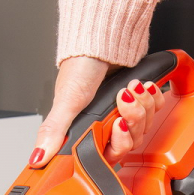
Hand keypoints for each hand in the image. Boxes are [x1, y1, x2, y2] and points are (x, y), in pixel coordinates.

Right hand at [29, 56, 165, 168]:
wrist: (104, 37)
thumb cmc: (82, 66)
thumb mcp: (67, 101)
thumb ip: (54, 131)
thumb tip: (38, 157)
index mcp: (87, 132)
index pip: (107, 156)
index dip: (117, 145)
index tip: (116, 127)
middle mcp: (105, 126)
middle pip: (130, 142)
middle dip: (131, 120)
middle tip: (124, 103)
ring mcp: (123, 114)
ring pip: (144, 127)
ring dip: (142, 106)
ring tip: (132, 88)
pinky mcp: (138, 102)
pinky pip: (155, 110)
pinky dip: (152, 98)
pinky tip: (143, 87)